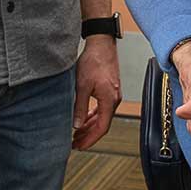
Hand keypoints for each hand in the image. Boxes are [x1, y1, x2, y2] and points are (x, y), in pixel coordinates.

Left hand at [72, 35, 120, 149]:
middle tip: (75, 143)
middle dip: (89, 135)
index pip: (102, 127)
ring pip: (103, 116)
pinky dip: (94, 115)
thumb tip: (77, 125)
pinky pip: (103, 107)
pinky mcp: (110, 88)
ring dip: (90, 125)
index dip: (90, 139)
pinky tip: (85, 117)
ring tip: (77, 133)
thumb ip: (80, 107)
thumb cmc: (93, 61)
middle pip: (103, 124)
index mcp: (109, 100)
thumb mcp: (82, 86)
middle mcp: (114, 99)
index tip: (80, 146)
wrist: (101, 43)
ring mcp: (114, 93)